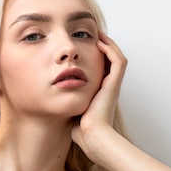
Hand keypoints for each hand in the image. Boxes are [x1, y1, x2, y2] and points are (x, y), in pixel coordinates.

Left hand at [71, 31, 126, 160]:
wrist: (92, 136)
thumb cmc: (81, 129)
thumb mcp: (71, 110)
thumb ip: (66, 101)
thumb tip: (52, 96)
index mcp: (100, 93)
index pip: (101, 68)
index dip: (95, 57)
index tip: (83, 47)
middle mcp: (109, 87)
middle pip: (110, 61)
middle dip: (102, 47)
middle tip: (91, 35)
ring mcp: (113, 85)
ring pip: (117, 57)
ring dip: (108, 44)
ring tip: (97, 34)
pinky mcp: (114, 84)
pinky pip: (118, 61)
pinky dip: (110, 49)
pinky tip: (99, 42)